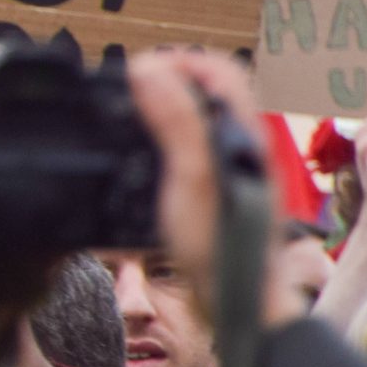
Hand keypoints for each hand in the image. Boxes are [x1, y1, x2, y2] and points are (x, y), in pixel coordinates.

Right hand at [128, 49, 298, 327]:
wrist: (238, 304)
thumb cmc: (220, 248)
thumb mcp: (190, 179)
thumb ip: (175, 122)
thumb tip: (148, 70)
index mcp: (243, 135)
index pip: (218, 69)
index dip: (175, 61)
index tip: (134, 75)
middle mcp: (243, 146)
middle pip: (207, 90)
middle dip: (164, 82)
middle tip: (123, 96)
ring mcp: (233, 168)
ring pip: (198, 118)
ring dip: (162, 110)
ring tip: (126, 123)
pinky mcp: (220, 190)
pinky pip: (191, 148)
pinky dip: (163, 141)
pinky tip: (142, 160)